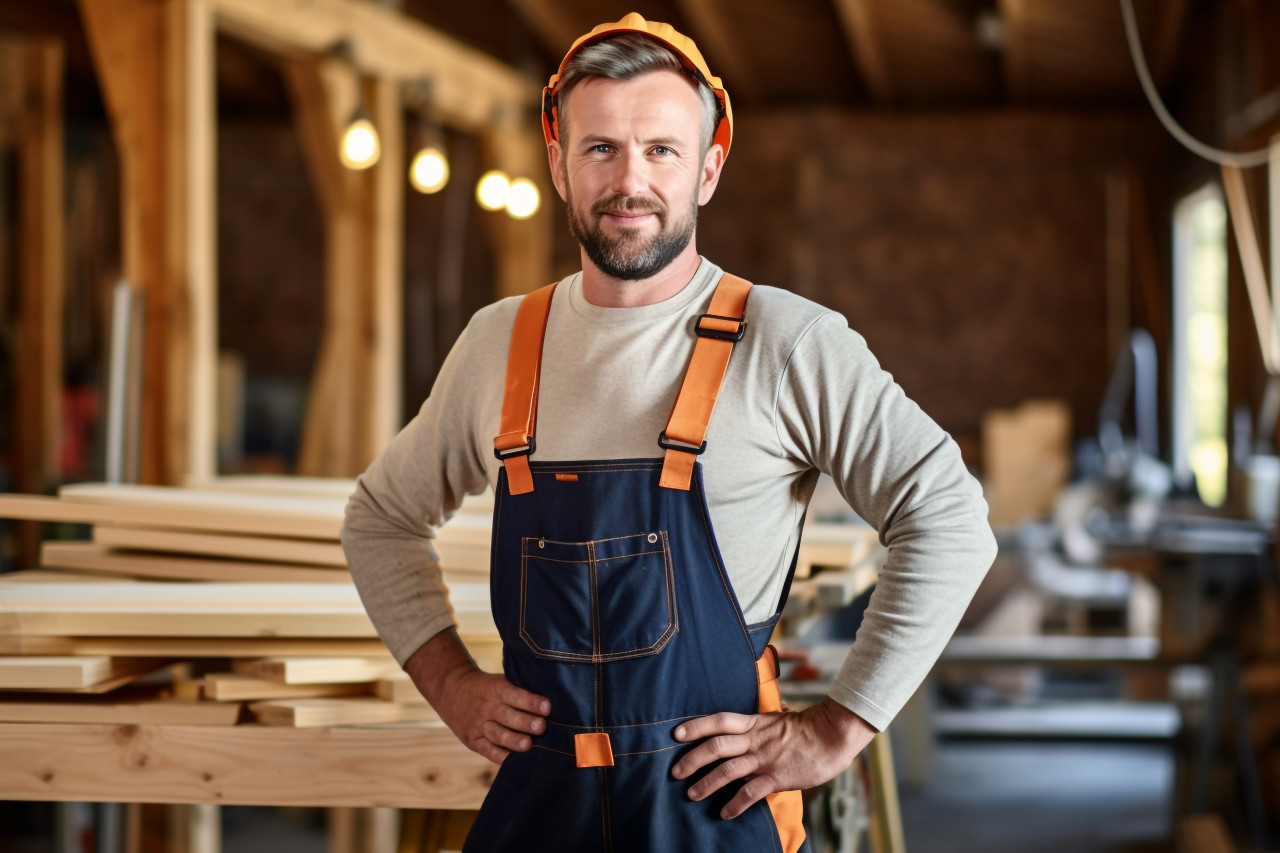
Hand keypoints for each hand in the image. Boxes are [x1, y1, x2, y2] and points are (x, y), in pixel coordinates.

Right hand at [404, 628, 549, 764]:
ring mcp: (477, 725)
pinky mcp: (472, 740)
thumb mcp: (499, 681)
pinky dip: (499, 756)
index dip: (531, 702)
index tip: (547, 707)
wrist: (451, 690)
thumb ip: (519, 691)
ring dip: (513, 741)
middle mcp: (486, 707)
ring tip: (527, 746)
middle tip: (541, 727)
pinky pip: (487, 750)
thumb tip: (549, 706)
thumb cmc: (487, 687)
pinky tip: (512, 761)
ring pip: (497, 734)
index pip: (515, 695)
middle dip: (525, 722)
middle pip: (507, 716)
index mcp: (496, 689)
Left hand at [670, 697, 875, 818]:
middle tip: (675, 771)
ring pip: (728, 769)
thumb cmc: (804, 730)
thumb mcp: (774, 722)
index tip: (676, 732)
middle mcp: (755, 739)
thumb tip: (739, 735)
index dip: (696, 726)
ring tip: (692, 794)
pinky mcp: (777, 777)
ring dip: (707, 783)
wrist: (831, 735)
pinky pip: (751, 792)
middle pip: (716, 746)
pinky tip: (726, 813)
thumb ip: (755, 730)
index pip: (719, 720)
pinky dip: (736, 803)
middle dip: (692, 759)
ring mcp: (765, 758)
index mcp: (753, 723)